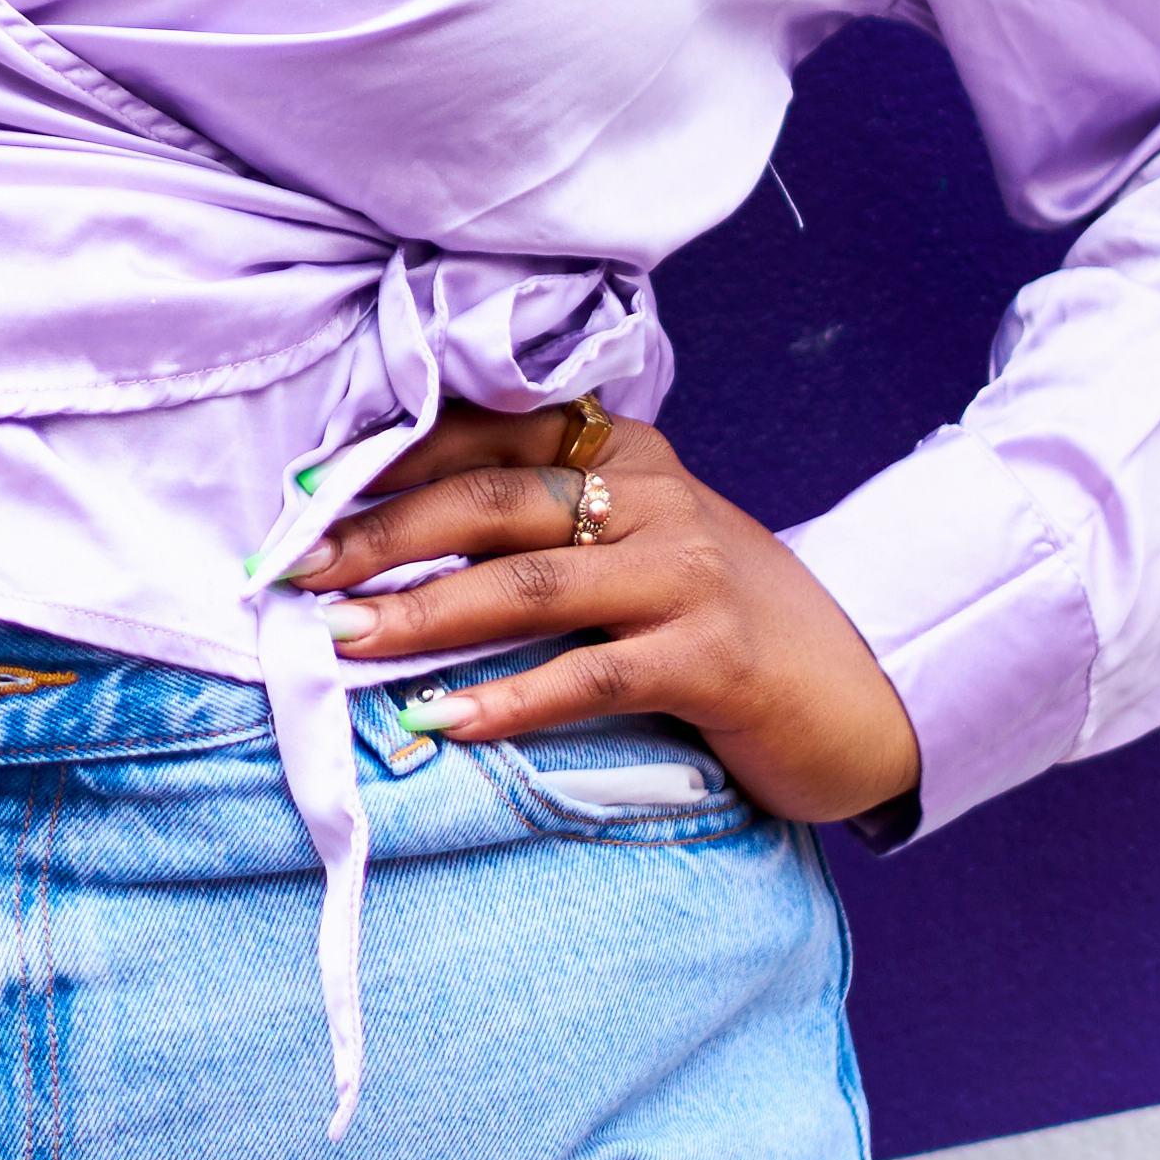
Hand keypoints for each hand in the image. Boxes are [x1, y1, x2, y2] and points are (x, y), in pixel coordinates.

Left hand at [276, 399, 923, 834]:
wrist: (862, 685)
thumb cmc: (722, 620)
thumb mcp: (639, 547)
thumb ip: (545, 530)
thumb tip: (390, 554)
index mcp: (624, 455)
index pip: (487, 438)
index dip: (390, 468)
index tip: (304, 503)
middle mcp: (653, 498)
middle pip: (492, 504)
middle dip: (382, 539)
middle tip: (297, 575)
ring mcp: (687, 575)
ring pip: (528, 585)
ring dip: (423, 616)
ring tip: (344, 643)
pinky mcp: (711, 658)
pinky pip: (589, 674)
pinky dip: (508, 699)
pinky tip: (445, 720)